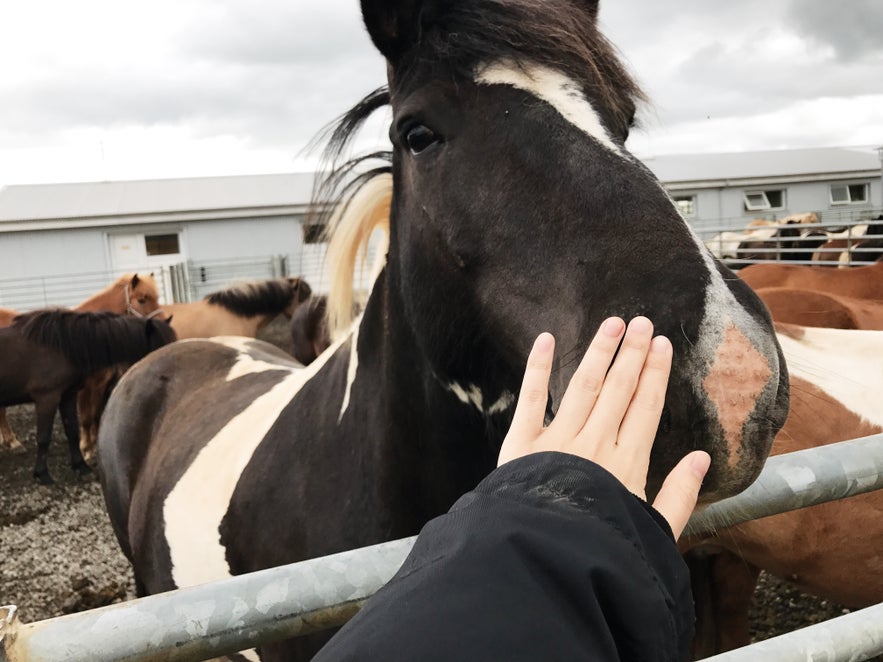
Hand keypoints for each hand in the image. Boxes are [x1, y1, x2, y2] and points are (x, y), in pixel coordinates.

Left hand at [498, 316, 709, 538]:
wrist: (546, 561)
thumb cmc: (602, 550)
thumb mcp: (653, 532)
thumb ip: (679, 495)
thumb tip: (702, 458)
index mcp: (627, 464)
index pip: (645, 407)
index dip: (654, 373)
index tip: (662, 344)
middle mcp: (595, 443)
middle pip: (618, 389)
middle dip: (632, 353)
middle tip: (642, 322)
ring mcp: (558, 439)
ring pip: (583, 385)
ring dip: (599, 352)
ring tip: (612, 323)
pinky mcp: (522, 443)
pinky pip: (530, 398)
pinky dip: (537, 367)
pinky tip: (546, 339)